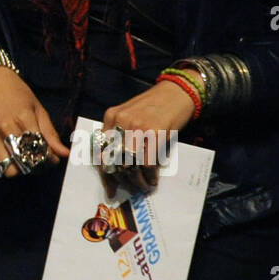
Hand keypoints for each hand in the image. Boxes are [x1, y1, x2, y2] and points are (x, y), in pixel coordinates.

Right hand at [0, 66, 67, 176]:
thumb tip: (65, 154)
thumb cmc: (16, 93)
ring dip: (19, 168)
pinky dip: (4, 164)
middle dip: (35, 168)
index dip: (49, 160)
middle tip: (38, 161)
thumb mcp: (38, 108)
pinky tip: (10, 154)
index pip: (39, 151)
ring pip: (8, 168)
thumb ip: (50, 133)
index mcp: (23, 117)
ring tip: (24, 158)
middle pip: (24, 164)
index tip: (52, 159)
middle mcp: (4, 127)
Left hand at [99, 80, 195, 195]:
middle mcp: (120, 121)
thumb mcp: (131, 115)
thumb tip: (119, 165)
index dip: (105, 173)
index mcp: (111, 116)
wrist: (177, 91)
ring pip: (130, 164)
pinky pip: (147, 163)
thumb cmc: (155, 106)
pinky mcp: (155, 133)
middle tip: (128, 188)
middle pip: (114, 160)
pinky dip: (149, 176)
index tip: (109, 187)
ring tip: (141, 187)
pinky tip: (152, 180)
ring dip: (136, 181)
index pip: (100, 149)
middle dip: (121, 179)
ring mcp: (137, 127)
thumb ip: (121, 133)